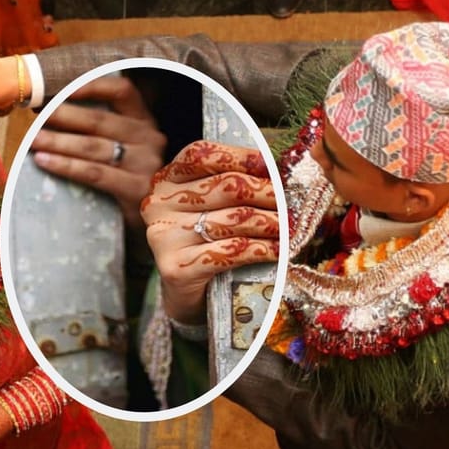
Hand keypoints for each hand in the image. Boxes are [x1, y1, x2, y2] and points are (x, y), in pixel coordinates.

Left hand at [31, 75, 165, 228]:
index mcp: (145, 122)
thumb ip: (102, 132)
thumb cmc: (131, 182)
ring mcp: (145, 164)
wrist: (158, 223)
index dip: (92, 86)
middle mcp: (150, 139)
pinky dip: (67, 166)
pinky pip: (95, 174)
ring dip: (58, 142)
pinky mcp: (137, 190)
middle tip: (35, 116)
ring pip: (93, 147)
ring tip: (33, 140)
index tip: (60, 89)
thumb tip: (51, 113)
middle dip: (62, 116)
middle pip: (99, 120)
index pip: (122, 91)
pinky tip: (45, 162)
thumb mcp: (126, 151)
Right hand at [141, 140, 278, 322]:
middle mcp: (159, 205)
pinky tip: (277, 250)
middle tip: (288, 201)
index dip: (239, 156)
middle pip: (225, 186)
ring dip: (269, 223)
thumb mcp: (207, 207)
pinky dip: (260, 250)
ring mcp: (165, 237)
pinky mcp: (176, 267)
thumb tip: (275, 174)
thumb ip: (229, 185)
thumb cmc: (201, 242)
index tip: (270, 165)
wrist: (184, 293)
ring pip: (232, 220)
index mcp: (166, 181)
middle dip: (265, 192)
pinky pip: (229, 252)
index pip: (201, 155)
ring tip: (289, 226)